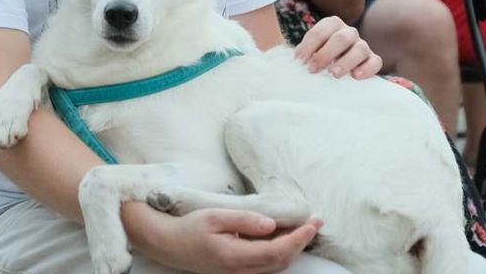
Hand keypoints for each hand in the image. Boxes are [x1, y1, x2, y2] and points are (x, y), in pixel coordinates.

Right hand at [137, 206, 320, 273]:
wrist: (169, 245)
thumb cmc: (190, 228)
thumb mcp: (215, 217)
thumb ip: (245, 220)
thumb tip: (272, 225)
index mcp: (235, 257)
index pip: (277, 251)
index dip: (299, 238)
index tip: (313, 223)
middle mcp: (240, 271)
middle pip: (282, 262)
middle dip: (302, 243)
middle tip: (315, 222)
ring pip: (276, 267)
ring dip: (293, 249)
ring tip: (304, 229)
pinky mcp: (238, 272)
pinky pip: (266, 266)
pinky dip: (281, 253)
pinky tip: (284, 237)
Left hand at [293, 15, 381, 79]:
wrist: (337, 66)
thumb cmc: (319, 58)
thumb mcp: (310, 52)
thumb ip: (304, 53)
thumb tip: (295, 61)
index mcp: (332, 25)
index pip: (321, 31)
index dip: (309, 45)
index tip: (299, 60)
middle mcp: (349, 32)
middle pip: (342, 38)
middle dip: (326, 53)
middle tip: (313, 69)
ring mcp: (363, 45)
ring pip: (360, 48)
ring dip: (346, 61)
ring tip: (333, 74)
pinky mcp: (372, 59)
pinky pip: (375, 61)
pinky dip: (367, 68)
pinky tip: (355, 77)